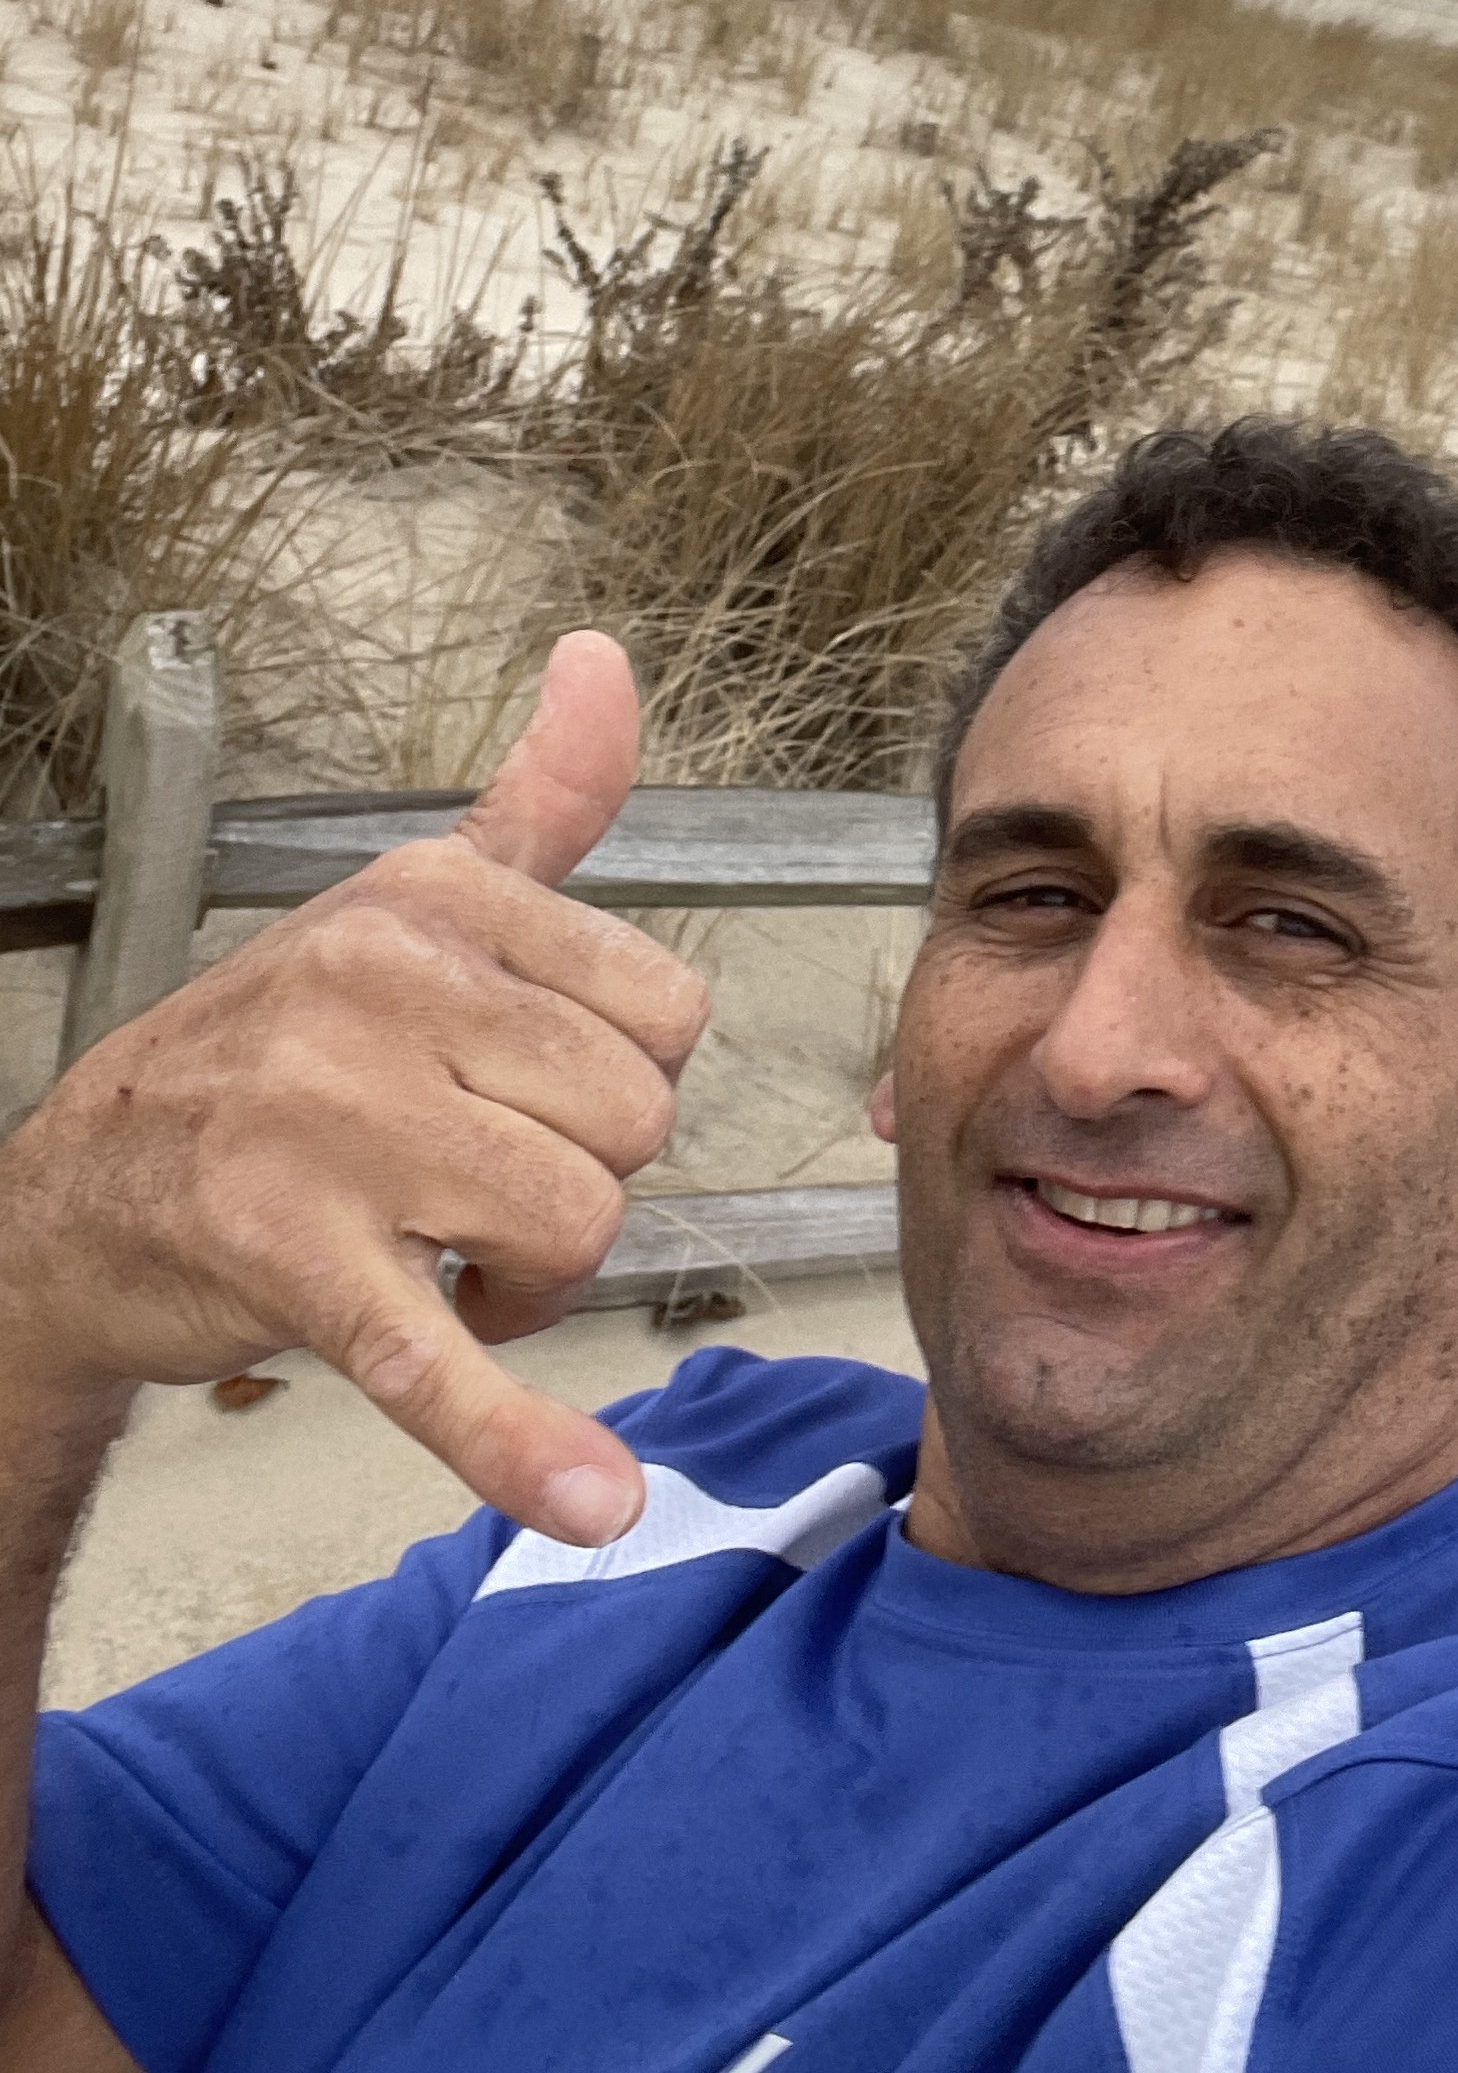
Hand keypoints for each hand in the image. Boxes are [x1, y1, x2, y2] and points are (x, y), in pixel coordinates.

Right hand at [0, 634, 707, 1545]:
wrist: (83, 1191)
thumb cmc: (286, 1046)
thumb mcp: (416, 900)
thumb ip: (541, 802)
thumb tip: (608, 660)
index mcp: (434, 900)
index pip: (664, 1008)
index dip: (619, 1081)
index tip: (533, 1093)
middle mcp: (381, 989)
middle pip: (634, 1122)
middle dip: (583, 1180)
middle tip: (480, 1189)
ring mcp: (330, 1127)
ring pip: (578, 1225)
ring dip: (537, 1281)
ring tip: (447, 1260)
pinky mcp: (290, 1265)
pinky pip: (439, 1362)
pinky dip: (517, 1447)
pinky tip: (591, 1505)